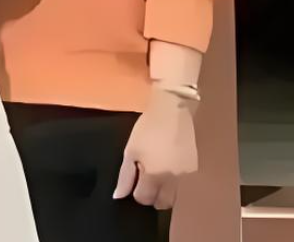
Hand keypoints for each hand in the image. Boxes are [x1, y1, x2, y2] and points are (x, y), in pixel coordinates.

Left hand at [113, 85, 198, 209]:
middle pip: (163, 203)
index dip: (137, 192)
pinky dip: (175, 180)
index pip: (145, 199)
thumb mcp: (131, 150)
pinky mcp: (195, 167)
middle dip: (153, 197)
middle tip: (146, 182)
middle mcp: (173, 180)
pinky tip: (169, 164)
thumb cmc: (147, 128)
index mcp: (155, 175)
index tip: (135, 182)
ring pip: (176, 196)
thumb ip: (125, 175)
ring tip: (158, 173)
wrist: (172, 111)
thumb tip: (119, 195)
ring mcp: (187, 175)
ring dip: (165, 191)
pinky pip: (184, 183)